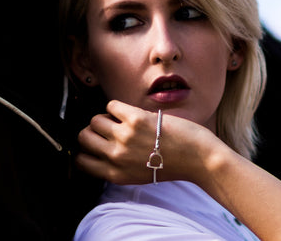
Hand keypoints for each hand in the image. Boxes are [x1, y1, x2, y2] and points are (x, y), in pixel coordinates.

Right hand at [76, 100, 223, 184]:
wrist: (199, 159)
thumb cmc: (170, 165)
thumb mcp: (137, 176)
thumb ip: (116, 166)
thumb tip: (97, 147)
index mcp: (115, 174)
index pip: (81, 161)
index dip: (85, 150)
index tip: (94, 144)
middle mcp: (116, 157)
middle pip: (84, 137)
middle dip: (93, 131)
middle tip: (108, 130)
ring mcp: (125, 137)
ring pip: (95, 120)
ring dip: (106, 118)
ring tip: (122, 121)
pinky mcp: (136, 120)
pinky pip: (111, 105)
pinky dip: (117, 107)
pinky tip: (131, 113)